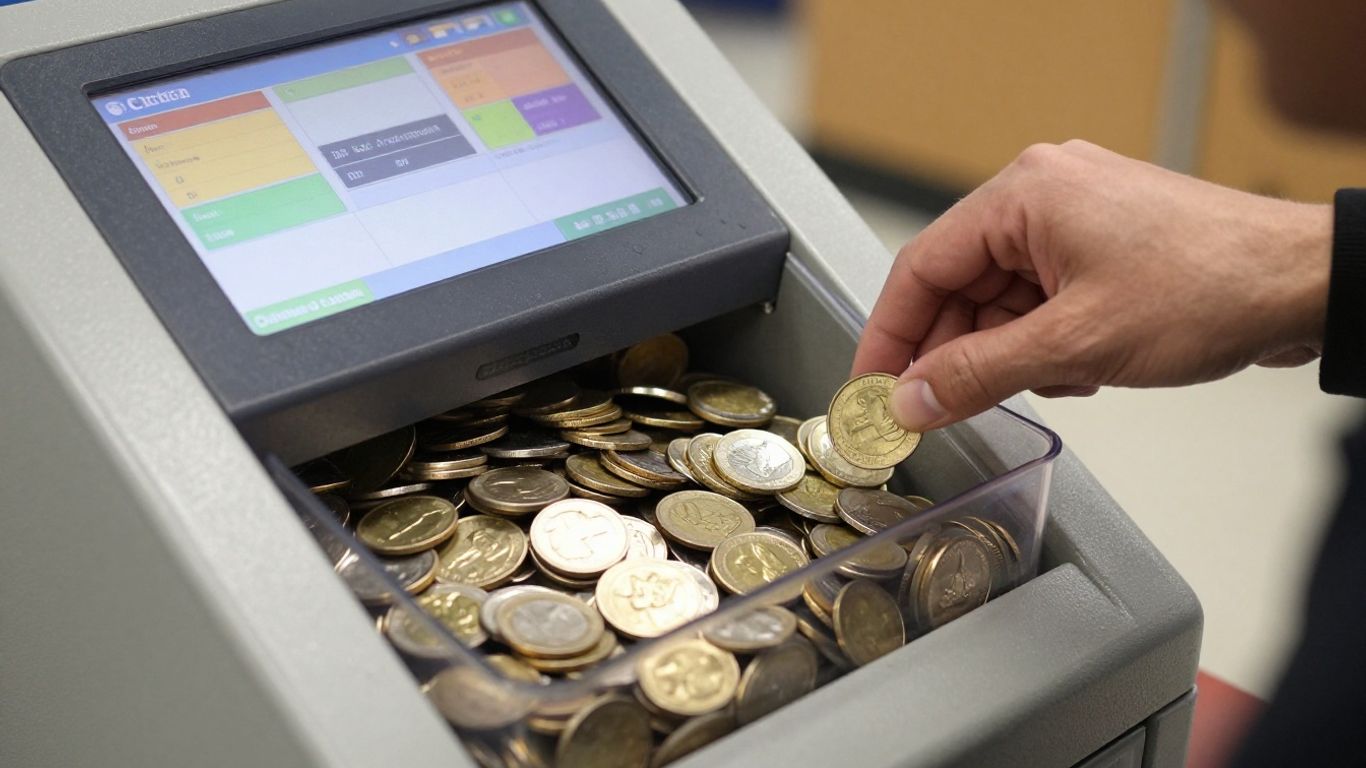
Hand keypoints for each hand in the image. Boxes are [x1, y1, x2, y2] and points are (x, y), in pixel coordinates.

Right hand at [852, 140, 1331, 430]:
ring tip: (1049, 384)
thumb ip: (979, 375)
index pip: (922, 268)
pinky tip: (1079, 368)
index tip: (872, 388)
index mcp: (1024, 194)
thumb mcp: (1075, 346)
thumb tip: (912, 401)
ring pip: (1001, 300)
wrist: (1306, 284)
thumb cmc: (1213, 285)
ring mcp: (1074, 218)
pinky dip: (1045, 342)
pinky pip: (1040, 300)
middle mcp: (1042, 194)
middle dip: (954, 354)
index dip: (889, 336)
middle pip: (959, 287)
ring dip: (1009, 353)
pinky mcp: (1102, 246)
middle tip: (937, 411)